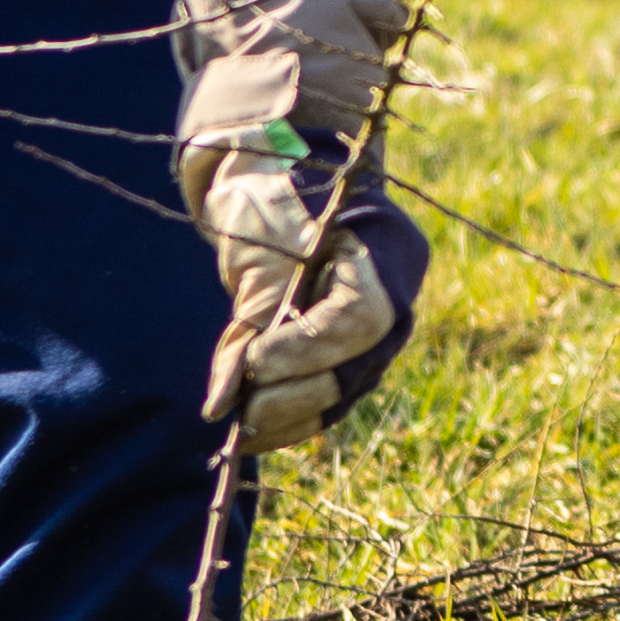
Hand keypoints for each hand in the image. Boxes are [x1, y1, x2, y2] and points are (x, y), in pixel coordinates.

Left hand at [182, 124, 429, 453]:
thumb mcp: (261, 246)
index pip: (359, 320)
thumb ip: (249, 319)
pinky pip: (332, 400)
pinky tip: (254, 434)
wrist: (289, 186)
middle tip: (243, 410)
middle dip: (295, 393)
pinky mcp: (355, 358)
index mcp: (385, 255)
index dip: (306, 349)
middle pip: (356, 367)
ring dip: (290, 416)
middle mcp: (395, 302)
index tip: (255, 361)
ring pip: (343, 393)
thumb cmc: (276, 201)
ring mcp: (380, 336)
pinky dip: (293, 420)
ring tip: (242, 429)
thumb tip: (223, 403)